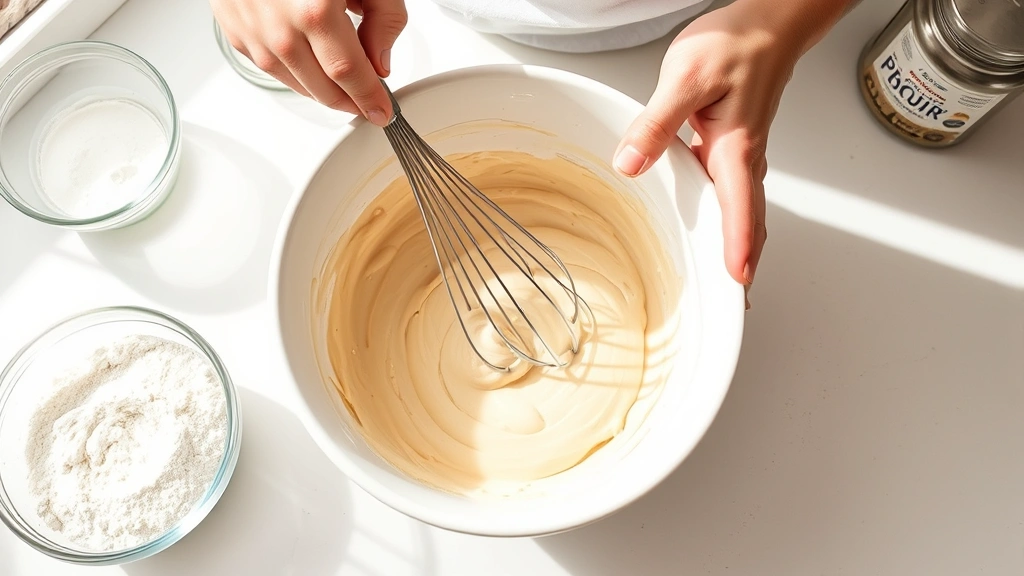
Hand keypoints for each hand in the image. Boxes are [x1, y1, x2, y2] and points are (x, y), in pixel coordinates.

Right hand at [212, 0, 406, 125]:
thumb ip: (384, 19)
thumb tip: (380, 61)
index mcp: (315, 10)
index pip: (350, 74)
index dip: (369, 98)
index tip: (382, 110)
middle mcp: (279, 26)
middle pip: (322, 88)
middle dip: (349, 101)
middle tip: (367, 102)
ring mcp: (252, 31)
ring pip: (294, 83)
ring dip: (322, 91)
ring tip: (341, 86)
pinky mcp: (234, 29)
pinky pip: (269, 67)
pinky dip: (293, 73)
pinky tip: (309, 66)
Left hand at [614, 0, 845, 290]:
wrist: (769, 23)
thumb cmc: (737, 43)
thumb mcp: (685, 78)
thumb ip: (656, 124)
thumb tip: (630, 164)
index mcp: (736, 149)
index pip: (739, 210)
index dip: (738, 248)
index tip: (737, 284)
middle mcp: (745, 158)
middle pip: (750, 223)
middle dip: (745, 264)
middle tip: (738, 306)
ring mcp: (743, 154)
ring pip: (744, 212)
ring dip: (741, 247)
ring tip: (732, 284)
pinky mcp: (735, 146)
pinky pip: (734, 194)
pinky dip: (731, 221)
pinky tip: (713, 229)